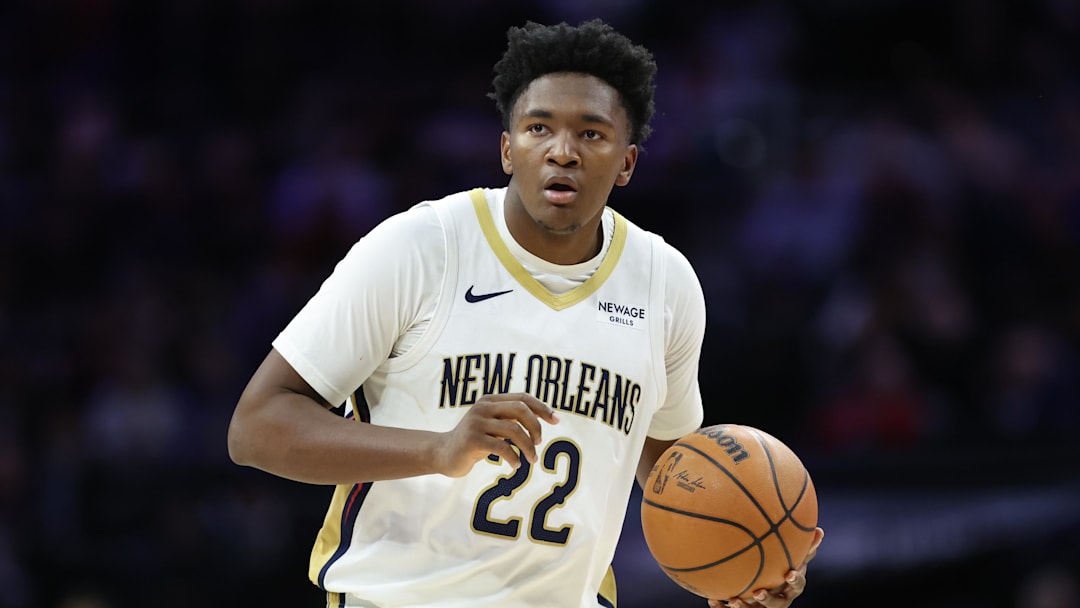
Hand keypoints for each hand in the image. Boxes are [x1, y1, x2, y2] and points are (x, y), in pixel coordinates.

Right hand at [433, 392, 559, 476]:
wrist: (444, 454)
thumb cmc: (475, 441)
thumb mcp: (493, 426)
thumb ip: (511, 419)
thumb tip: (542, 416)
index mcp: (490, 400)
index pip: (522, 397)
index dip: (542, 407)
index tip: (556, 420)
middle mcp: (483, 407)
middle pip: (520, 409)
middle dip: (536, 426)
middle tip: (539, 443)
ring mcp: (477, 422)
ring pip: (514, 429)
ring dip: (528, 446)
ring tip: (532, 459)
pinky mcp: (473, 439)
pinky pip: (502, 447)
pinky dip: (514, 457)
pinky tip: (516, 465)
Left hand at [708, 527, 823, 607]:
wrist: (762, 590)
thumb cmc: (782, 570)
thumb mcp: (793, 560)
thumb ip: (804, 548)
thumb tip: (820, 530)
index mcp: (789, 587)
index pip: (797, 586)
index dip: (795, 581)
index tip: (789, 573)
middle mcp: (778, 600)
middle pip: (777, 605)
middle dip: (768, 600)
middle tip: (759, 593)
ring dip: (744, 607)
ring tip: (734, 600)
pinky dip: (722, 607)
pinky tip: (713, 600)